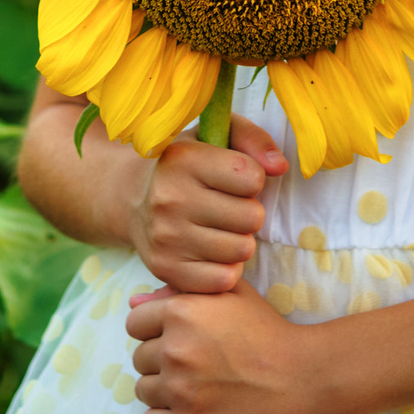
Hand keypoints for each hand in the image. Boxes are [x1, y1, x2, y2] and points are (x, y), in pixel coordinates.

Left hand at [126, 280, 312, 413]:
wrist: (302, 377)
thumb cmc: (267, 331)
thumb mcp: (230, 295)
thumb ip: (180, 291)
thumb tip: (135, 303)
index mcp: (181, 312)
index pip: (136, 323)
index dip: (156, 330)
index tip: (181, 339)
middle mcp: (174, 349)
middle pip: (140, 358)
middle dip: (162, 361)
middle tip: (198, 365)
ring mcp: (180, 390)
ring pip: (144, 390)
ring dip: (164, 390)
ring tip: (198, 387)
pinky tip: (192, 409)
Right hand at [127, 115, 286, 293]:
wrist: (133, 198)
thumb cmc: (187, 163)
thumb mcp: (216, 134)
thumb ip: (253, 140)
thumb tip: (279, 167)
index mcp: (183, 159)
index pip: (252, 177)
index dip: (253, 179)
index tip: (235, 179)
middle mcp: (170, 199)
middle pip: (252, 217)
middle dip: (248, 211)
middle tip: (229, 207)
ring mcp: (166, 238)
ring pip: (242, 249)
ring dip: (239, 240)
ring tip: (221, 228)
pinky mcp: (166, 269)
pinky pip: (224, 279)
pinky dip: (226, 267)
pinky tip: (211, 251)